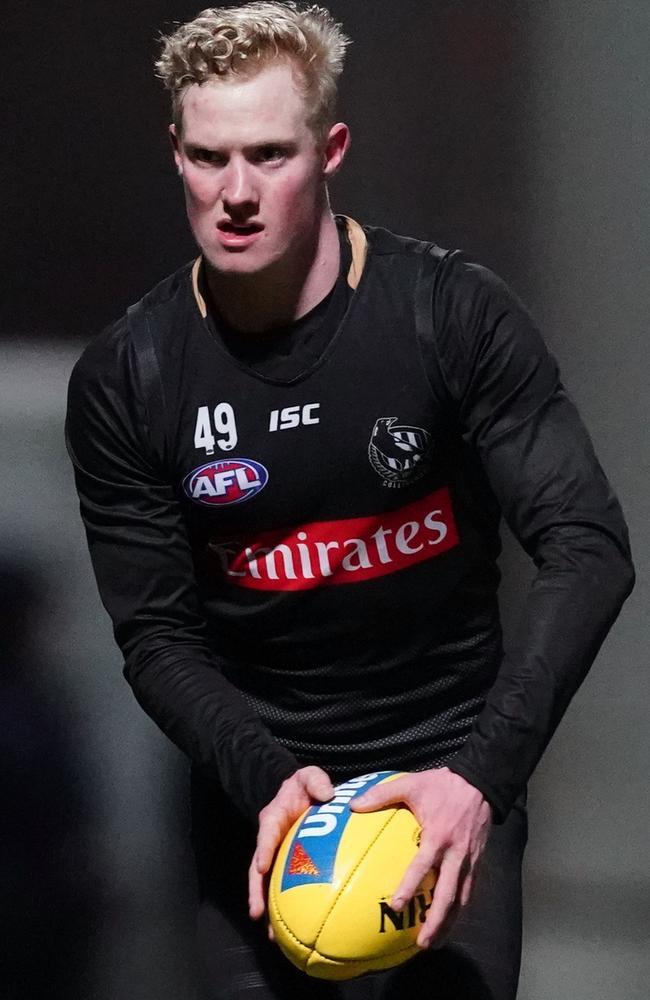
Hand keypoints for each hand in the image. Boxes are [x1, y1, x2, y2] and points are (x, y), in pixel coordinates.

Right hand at [248, 765, 334, 922]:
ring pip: (265, 883)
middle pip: (257, 868)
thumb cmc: (303, 785)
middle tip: (257, 913)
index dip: (263, 849)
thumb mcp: (309, 776)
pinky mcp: (284, 863)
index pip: (266, 833)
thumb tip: (328, 795)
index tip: (261, 866)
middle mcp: (269, 839)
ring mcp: (275, 853)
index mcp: (273, 818)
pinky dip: (282, 906)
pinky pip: (280, 884)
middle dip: (256, 890)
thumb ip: (316, 781)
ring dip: (266, 906)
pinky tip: (289, 928)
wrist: (297, 791)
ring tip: (271, 933)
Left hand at [351, 768, 490, 947]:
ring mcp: (470, 859)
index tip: (396, 906)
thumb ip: (382, 794)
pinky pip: (470, 889)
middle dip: (437, 922)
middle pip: (448, 895)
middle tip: (422, 943)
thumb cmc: (442, 784)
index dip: (410, 887)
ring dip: (450, 922)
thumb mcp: (410, 784)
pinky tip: (452, 920)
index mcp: (438, 836)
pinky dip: (461, 908)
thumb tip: (354, 805)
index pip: (423, 867)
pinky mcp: (479, 860)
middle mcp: (456, 853)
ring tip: (436, 941)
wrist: (480, 782)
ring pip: (462, 899)